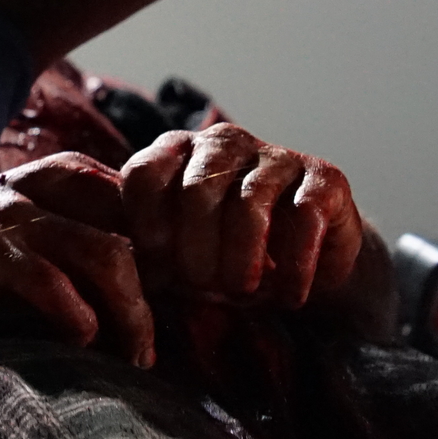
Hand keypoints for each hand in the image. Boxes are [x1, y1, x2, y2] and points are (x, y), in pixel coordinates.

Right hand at [0, 152, 155, 365]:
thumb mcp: (24, 252)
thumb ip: (74, 258)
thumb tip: (138, 301)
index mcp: (54, 181)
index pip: (135, 205)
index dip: (163, 253)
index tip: (177, 305)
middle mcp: (38, 188)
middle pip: (129, 233)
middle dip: (153, 296)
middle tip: (154, 349)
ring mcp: (11, 212)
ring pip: (102, 251)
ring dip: (128, 310)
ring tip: (134, 356)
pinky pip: (45, 275)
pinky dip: (73, 310)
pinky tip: (83, 340)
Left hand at [120, 124, 372, 316]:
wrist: (306, 265)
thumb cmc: (226, 256)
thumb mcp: (178, 254)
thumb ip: (146, 247)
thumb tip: (113, 259)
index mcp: (177, 153)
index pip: (145, 174)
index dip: (146, 225)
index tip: (158, 267)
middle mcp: (224, 143)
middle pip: (196, 190)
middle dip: (195, 252)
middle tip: (205, 286)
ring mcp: (276, 156)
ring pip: (249, 204)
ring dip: (241, 260)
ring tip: (243, 291)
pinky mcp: (324, 177)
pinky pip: (304, 217)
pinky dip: (294, 266)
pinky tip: (289, 295)